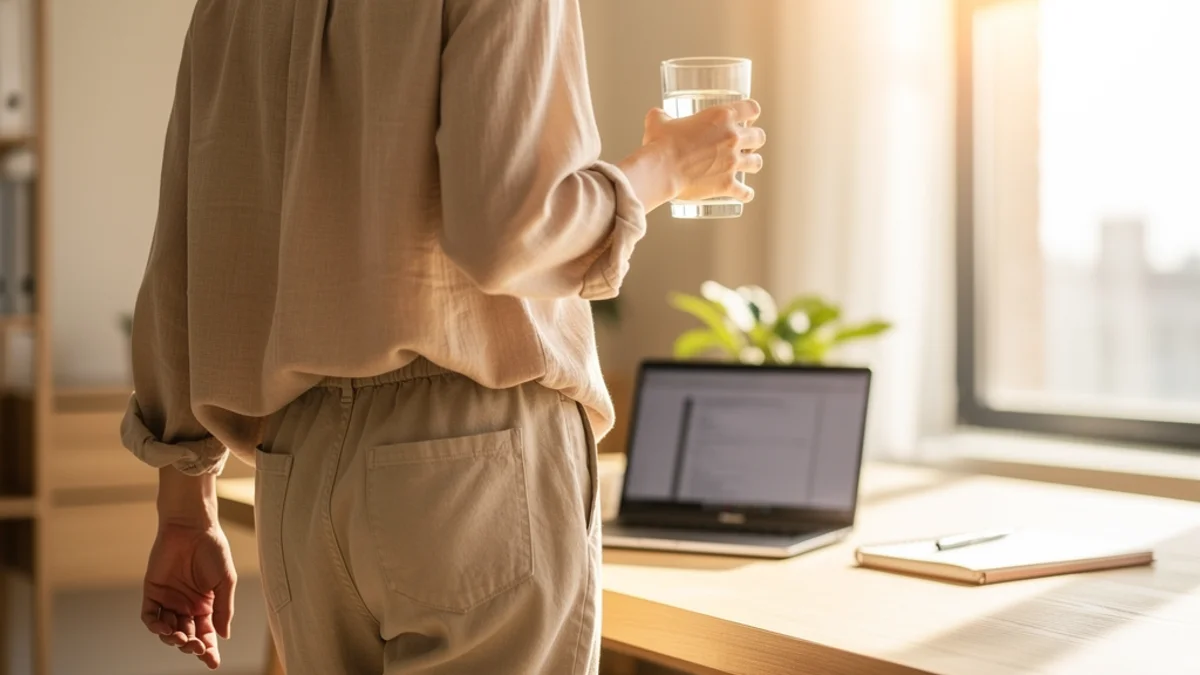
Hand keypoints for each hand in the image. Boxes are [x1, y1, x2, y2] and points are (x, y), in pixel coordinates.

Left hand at [141, 522, 236, 669]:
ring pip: (168, 631)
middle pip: (188, 636)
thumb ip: (223, 609)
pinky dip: (155, 627)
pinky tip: (165, 629)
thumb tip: (223, 636)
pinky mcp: (152, 593)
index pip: (207, 634)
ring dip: (174, 639)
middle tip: (197, 646)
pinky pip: (150, 617)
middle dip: (192, 646)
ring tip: (181, 639)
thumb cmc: (213, 550)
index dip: (210, 650)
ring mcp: (169, 600)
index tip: (213, 663)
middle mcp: (187, 606)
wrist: (192, 527)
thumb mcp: (225, 581)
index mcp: (206, 605)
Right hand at [644, 99, 764, 202]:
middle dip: (754, 141)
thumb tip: (656, 115)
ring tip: (745, 167)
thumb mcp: (659, 122)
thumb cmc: (661, 144)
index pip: (751, 108)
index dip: (751, 113)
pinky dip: (745, 194)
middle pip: (760, 137)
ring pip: (757, 163)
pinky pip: (745, 192)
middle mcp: (732, 138)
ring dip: (752, 164)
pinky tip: (744, 194)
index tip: (748, 118)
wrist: (661, 170)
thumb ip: (661, 116)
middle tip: (745, 145)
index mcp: (721, 117)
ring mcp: (733, 163)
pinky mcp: (727, 185)